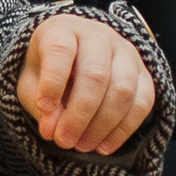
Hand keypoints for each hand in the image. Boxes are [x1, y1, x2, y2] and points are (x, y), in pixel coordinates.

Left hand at [17, 12, 156, 154]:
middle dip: (79, 114)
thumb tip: (53, 131)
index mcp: (63, 29)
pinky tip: (103, 146)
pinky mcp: (143, 72)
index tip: (43, 108)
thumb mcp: (31, 83)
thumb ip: (39, 105)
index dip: (52, 82)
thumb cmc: (46, 70)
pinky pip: (142, 102)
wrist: (73, 57)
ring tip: (82, 145)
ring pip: (123, 90)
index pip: (60, 51)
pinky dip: (124, 129)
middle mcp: (98, 35)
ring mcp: (125, 52)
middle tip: (65, 141)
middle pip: (95, 75)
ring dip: (102, 125)